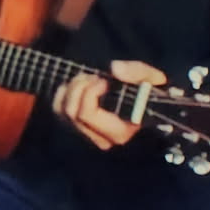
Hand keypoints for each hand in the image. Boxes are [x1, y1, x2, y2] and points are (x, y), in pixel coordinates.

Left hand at [51, 59, 167, 150]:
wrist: (148, 103)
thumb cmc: (149, 92)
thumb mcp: (151, 79)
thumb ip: (137, 71)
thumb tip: (114, 69)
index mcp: (119, 132)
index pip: (87, 113)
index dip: (90, 92)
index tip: (103, 80)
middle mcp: (102, 139)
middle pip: (72, 111)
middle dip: (80, 87)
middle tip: (95, 76)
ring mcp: (88, 135)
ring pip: (62, 111)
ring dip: (71, 88)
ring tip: (88, 79)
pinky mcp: (79, 129)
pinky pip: (59, 111)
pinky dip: (64, 93)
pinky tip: (78, 85)